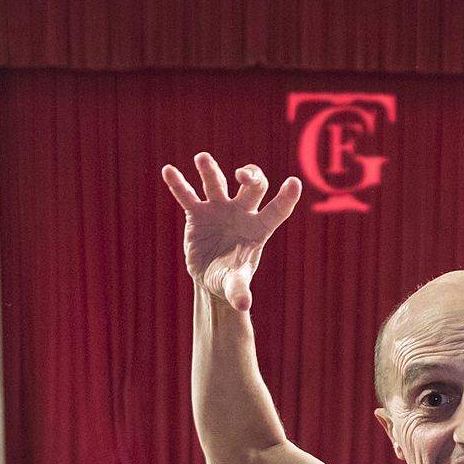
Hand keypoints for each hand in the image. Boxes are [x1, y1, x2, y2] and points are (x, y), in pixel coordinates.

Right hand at [162, 153, 301, 311]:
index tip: (295, 182)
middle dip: (250, 177)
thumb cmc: (231, 279)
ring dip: (210, 170)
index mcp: (260, 228)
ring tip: (202, 158)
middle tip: (242, 176)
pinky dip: (178, 184)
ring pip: (217, 183)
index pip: (278, 209)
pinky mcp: (197, 213)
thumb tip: (242, 305)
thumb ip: (239, 290)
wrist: (211, 278)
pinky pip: (187, 196)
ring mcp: (219, 209)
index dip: (286, 197)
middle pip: (252, 186)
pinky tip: (168, 171)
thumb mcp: (234, 284)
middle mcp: (242, 212)